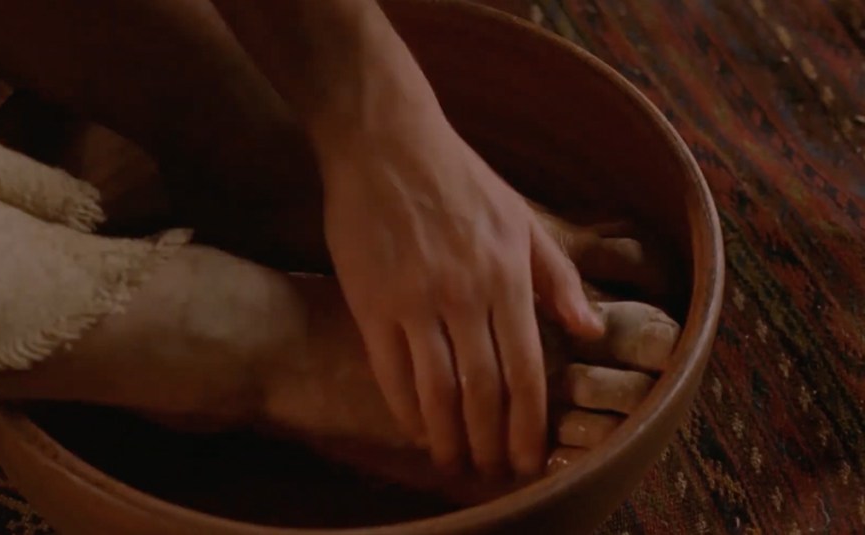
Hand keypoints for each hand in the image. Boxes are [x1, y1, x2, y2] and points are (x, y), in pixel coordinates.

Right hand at [317, 108, 603, 475]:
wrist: (385, 141)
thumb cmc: (458, 177)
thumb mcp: (520, 218)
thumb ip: (555, 278)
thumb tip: (589, 331)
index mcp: (506, 275)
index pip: (525, 371)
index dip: (529, 424)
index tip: (528, 458)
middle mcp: (463, 294)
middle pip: (483, 390)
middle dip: (492, 440)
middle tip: (494, 469)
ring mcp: (413, 300)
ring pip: (436, 389)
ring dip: (448, 435)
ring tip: (454, 460)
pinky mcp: (370, 300)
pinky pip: (390, 369)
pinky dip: (405, 407)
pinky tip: (415, 425)